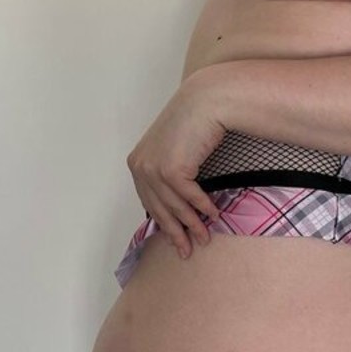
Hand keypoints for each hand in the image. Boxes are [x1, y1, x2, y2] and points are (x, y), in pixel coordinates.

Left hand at [126, 83, 227, 259]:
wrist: (204, 102)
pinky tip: (213, 215)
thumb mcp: (172, 147)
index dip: (163, 223)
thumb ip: (168, 169)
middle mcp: (140, 167)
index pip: (149, 201)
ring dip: (192, 224)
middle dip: (175, 232)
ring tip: (204, 237)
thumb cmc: (192, 122)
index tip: (174, 238)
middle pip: (159, 209)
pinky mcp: (171, 170)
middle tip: (187, 249)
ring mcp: (154, 169)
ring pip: (175, 207)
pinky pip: (189, 197)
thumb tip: (175, 201)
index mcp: (137, 163)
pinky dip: (202, 208)